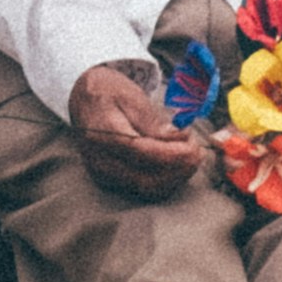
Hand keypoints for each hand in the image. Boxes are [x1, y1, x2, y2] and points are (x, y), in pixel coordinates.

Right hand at [66, 61, 205, 199]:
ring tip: (191, 154)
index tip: (192, 143)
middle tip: (197, 150)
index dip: (171, 152)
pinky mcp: (114, 181)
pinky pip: (147, 188)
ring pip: (150, 188)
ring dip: (177, 176)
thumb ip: (153, 120)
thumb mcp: (131, 96)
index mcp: (103, 133)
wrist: (84, 100)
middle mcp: (101, 160)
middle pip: (147, 178)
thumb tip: (178, 137)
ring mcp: (106, 174)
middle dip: (179, 168)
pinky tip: (179, 164)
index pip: (140, 152)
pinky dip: (168, 180)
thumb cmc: (109, 93)